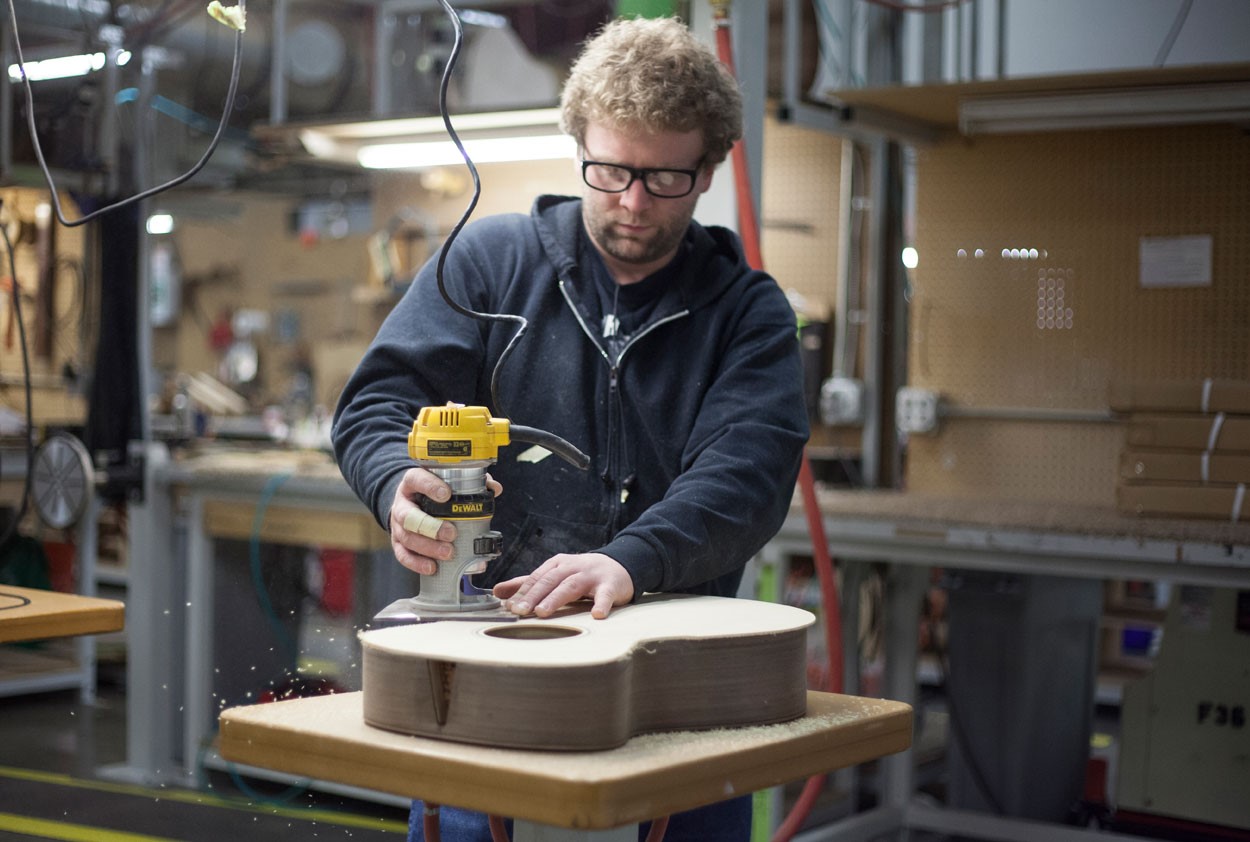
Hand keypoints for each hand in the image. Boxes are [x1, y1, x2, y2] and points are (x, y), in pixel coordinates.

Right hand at [388, 468, 501, 574]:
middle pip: (409, 516)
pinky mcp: (397, 543)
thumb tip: (494, 488)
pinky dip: (417, 563)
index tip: (446, 494)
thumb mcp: (445, 482)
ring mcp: (398, 525)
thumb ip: (469, 482)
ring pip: (407, 537)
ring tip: (448, 553)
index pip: (416, 479)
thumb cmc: (432, 492)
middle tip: (451, 533)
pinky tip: (432, 567)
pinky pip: (403, 555)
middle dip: (431, 526)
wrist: (409, 503)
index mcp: (413, 483)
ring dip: (428, 547)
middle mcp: (402, 504)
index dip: (429, 486)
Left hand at [493, 553, 633, 619]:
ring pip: (571, 585)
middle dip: (533, 595)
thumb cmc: (582, 574)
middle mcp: (572, 567)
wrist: (618, 566)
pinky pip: (605, 595)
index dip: (522, 592)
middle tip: (520, 611)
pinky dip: (601, 604)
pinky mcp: (610, 585)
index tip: (509, 607)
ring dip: (556, 598)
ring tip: (542, 612)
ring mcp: (591, 575)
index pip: (536, 578)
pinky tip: (596, 615)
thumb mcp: (554, 574)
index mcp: (557, 565)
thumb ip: (528, 584)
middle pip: (550, 580)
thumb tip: (497, 592)